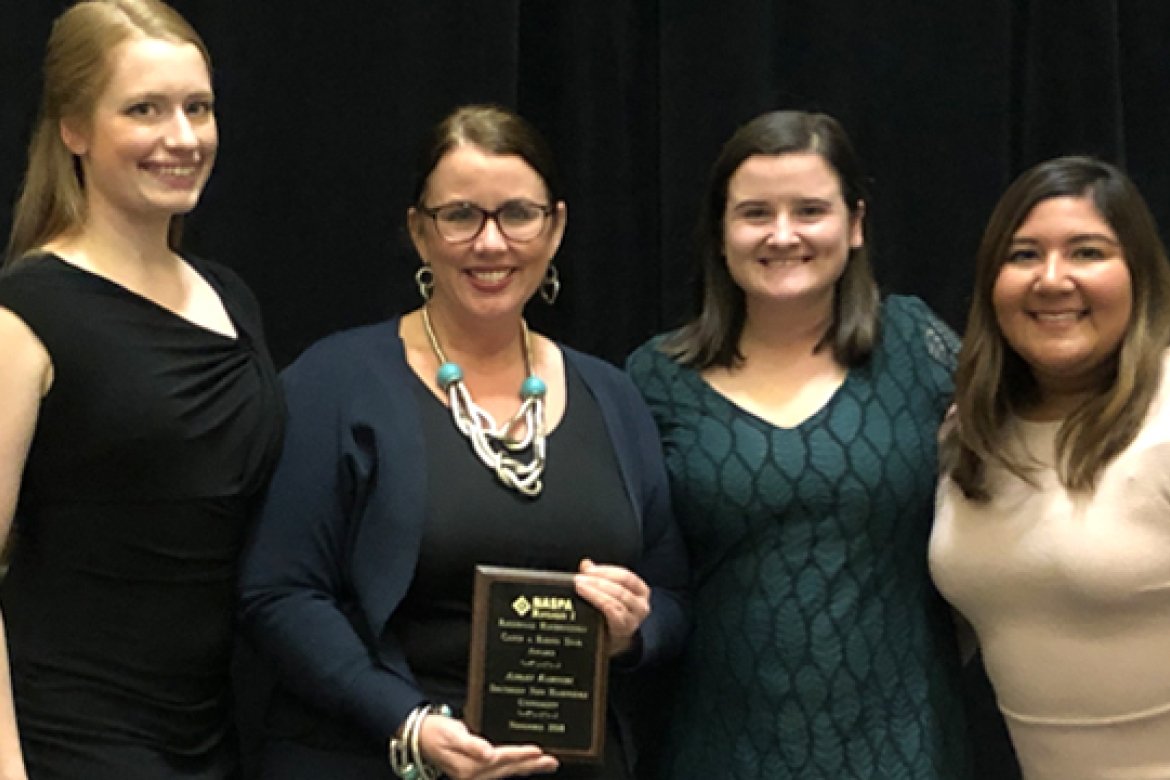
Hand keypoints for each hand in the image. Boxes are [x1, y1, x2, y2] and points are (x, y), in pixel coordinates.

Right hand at [417, 713, 557, 779]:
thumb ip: (471, 745)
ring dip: (527, 767)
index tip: (539, 751)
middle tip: (552, 761)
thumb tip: (488, 753)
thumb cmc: (435, 733)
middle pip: (509, 769)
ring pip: (507, 771)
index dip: (521, 755)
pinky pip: (501, 771)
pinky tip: (524, 764)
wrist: (420, 738)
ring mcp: (476, 775)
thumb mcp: (452, 735)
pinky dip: (515, 767)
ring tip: (546, 763)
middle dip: (532, 765)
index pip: (502, 759)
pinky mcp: (476, 772)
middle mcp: (475, 774)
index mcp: (471, 767)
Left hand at [574, 559, 650, 656]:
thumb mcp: (608, 593)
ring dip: (595, 592)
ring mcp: (634, 618)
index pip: (626, 576)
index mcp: (641, 591)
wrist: (612, 641)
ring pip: (615, 600)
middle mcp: (641, 605)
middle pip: (620, 588)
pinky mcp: (624, 629)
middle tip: (579, 579)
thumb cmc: (611, 614)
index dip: (606, 571)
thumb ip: (598, 577)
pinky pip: (613, 613)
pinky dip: (600, 603)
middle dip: (597, 581)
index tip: (588, 570)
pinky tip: (589, 600)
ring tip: (580, 587)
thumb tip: (586, 563)